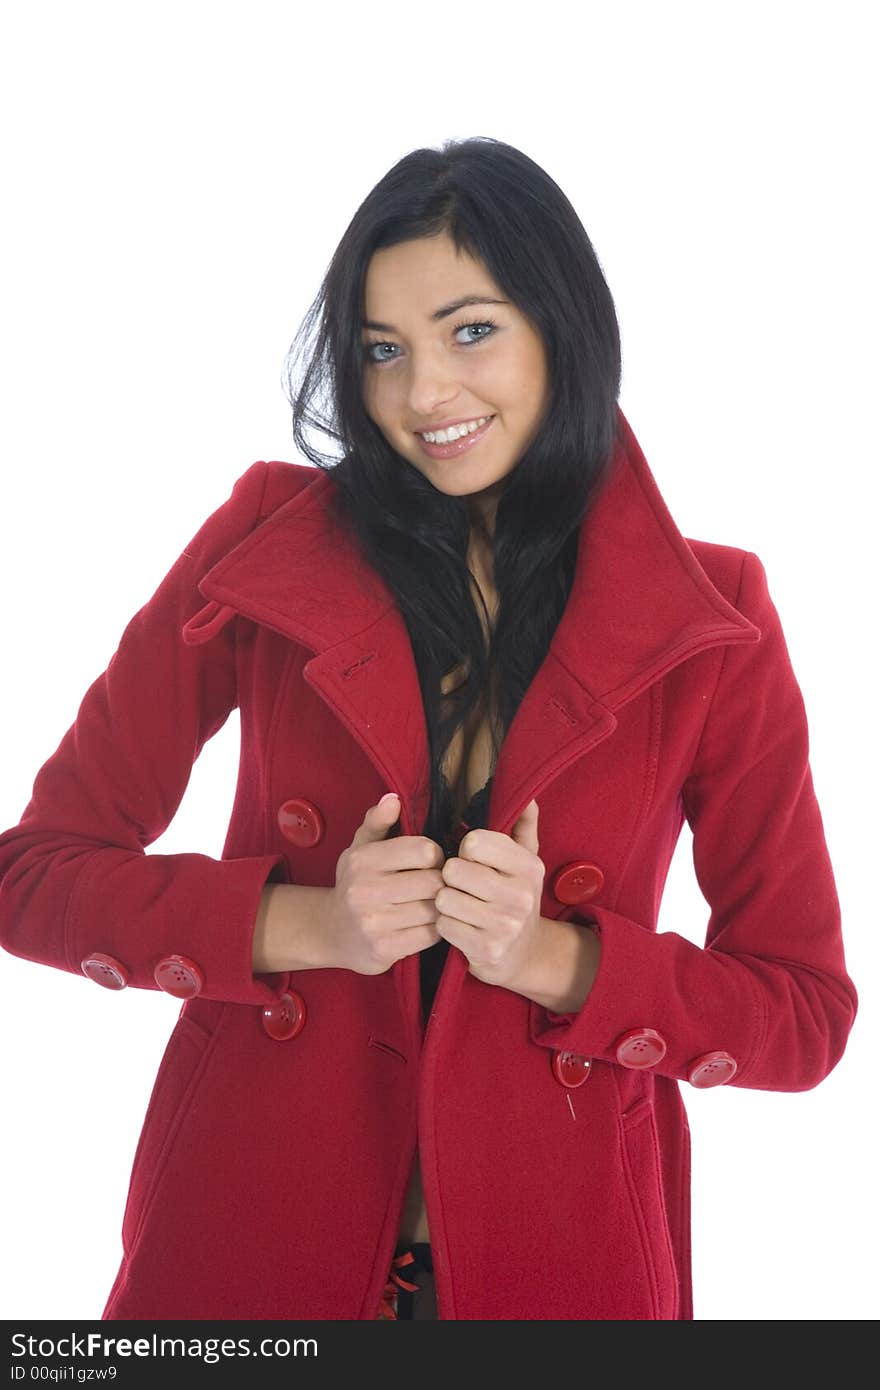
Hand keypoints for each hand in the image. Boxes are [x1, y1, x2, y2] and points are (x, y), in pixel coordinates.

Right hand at [328, 793, 444, 974]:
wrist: (331, 932)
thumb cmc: (356, 883)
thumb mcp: (360, 848)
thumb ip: (377, 821)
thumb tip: (393, 799)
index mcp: (363, 860)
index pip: (425, 851)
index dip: (435, 855)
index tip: (429, 862)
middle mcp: (365, 891)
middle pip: (433, 882)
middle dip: (440, 882)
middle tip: (435, 885)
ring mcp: (374, 923)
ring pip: (434, 910)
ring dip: (439, 907)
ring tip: (431, 903)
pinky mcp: (384, 950)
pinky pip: (430, 935)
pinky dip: (434, 929)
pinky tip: (424, 923)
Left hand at [434, 798, 545, 989]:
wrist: (524, 954)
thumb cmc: (514, 896)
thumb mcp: (525, 861)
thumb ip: (523, 825)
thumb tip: (529, 794)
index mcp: (528, 866)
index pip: (474, 842)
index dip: (465, 850)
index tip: (474, 860)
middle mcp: (520, 895)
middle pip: (455, 870)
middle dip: (451, 877)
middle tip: (462, 885)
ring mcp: (504, 925)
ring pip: (445, 898)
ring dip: (445, 902)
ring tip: (459, 905)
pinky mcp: (486, 949)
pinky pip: (443, 925)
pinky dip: (445, 925)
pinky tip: (459, 925)